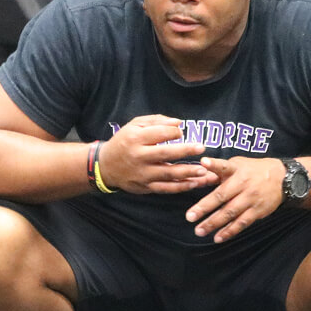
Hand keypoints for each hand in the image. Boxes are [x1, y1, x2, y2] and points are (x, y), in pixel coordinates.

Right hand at [97, 115, 217, 193]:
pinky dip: (181, 187)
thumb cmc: (124, 142)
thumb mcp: (134, 126)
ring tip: (204, 171)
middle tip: (201, 148)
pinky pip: (165, 188)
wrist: (106, 166)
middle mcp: (138, 157)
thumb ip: (157, 122)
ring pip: (168, 174)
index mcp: (135, 138)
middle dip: (184, 151)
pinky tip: (194, 183)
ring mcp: (142, 174)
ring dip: (188, 173)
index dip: (173, 132)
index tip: (183, 132)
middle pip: (164, 153)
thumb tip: (179, 123)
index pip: (158, 134)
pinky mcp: (145, 187)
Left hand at [185, 156, 286, 241]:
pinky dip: (229, 231)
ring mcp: (251, 199)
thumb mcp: (238, 164)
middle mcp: (243, 184)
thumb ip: (219, 172)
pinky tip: (218, 238)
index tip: (203, 162)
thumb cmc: (254, 170)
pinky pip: (241, 223)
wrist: (283, 178)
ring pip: (230, 213)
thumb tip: (200, 176)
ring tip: (199, 231)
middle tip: (189, 217)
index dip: (214, 165)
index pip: (224, 166)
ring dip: (214, 223)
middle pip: (222, 196)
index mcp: (236, 170)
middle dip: (204, 207)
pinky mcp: (257, 211)